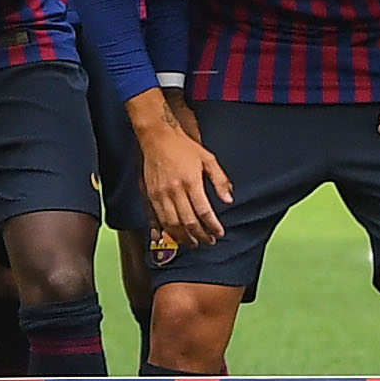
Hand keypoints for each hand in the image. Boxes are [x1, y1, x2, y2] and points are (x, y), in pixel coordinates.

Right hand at [134, 99, 233, 247]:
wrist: (157, 137)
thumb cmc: (184, 147)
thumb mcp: (208, 159)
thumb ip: (220, 180)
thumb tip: (228, 199)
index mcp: (191, 181)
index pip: (204, 211)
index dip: (213, 226)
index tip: (219, 233)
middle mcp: (175, 190)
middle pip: (188, 222)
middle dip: (200, 236)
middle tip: (209, 242)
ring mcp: (161, 194)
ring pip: (172, 224)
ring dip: (184, 237)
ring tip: (194, 243)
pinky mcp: (151, 195)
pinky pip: (158, 218)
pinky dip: (167, 231)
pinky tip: (174, 236)